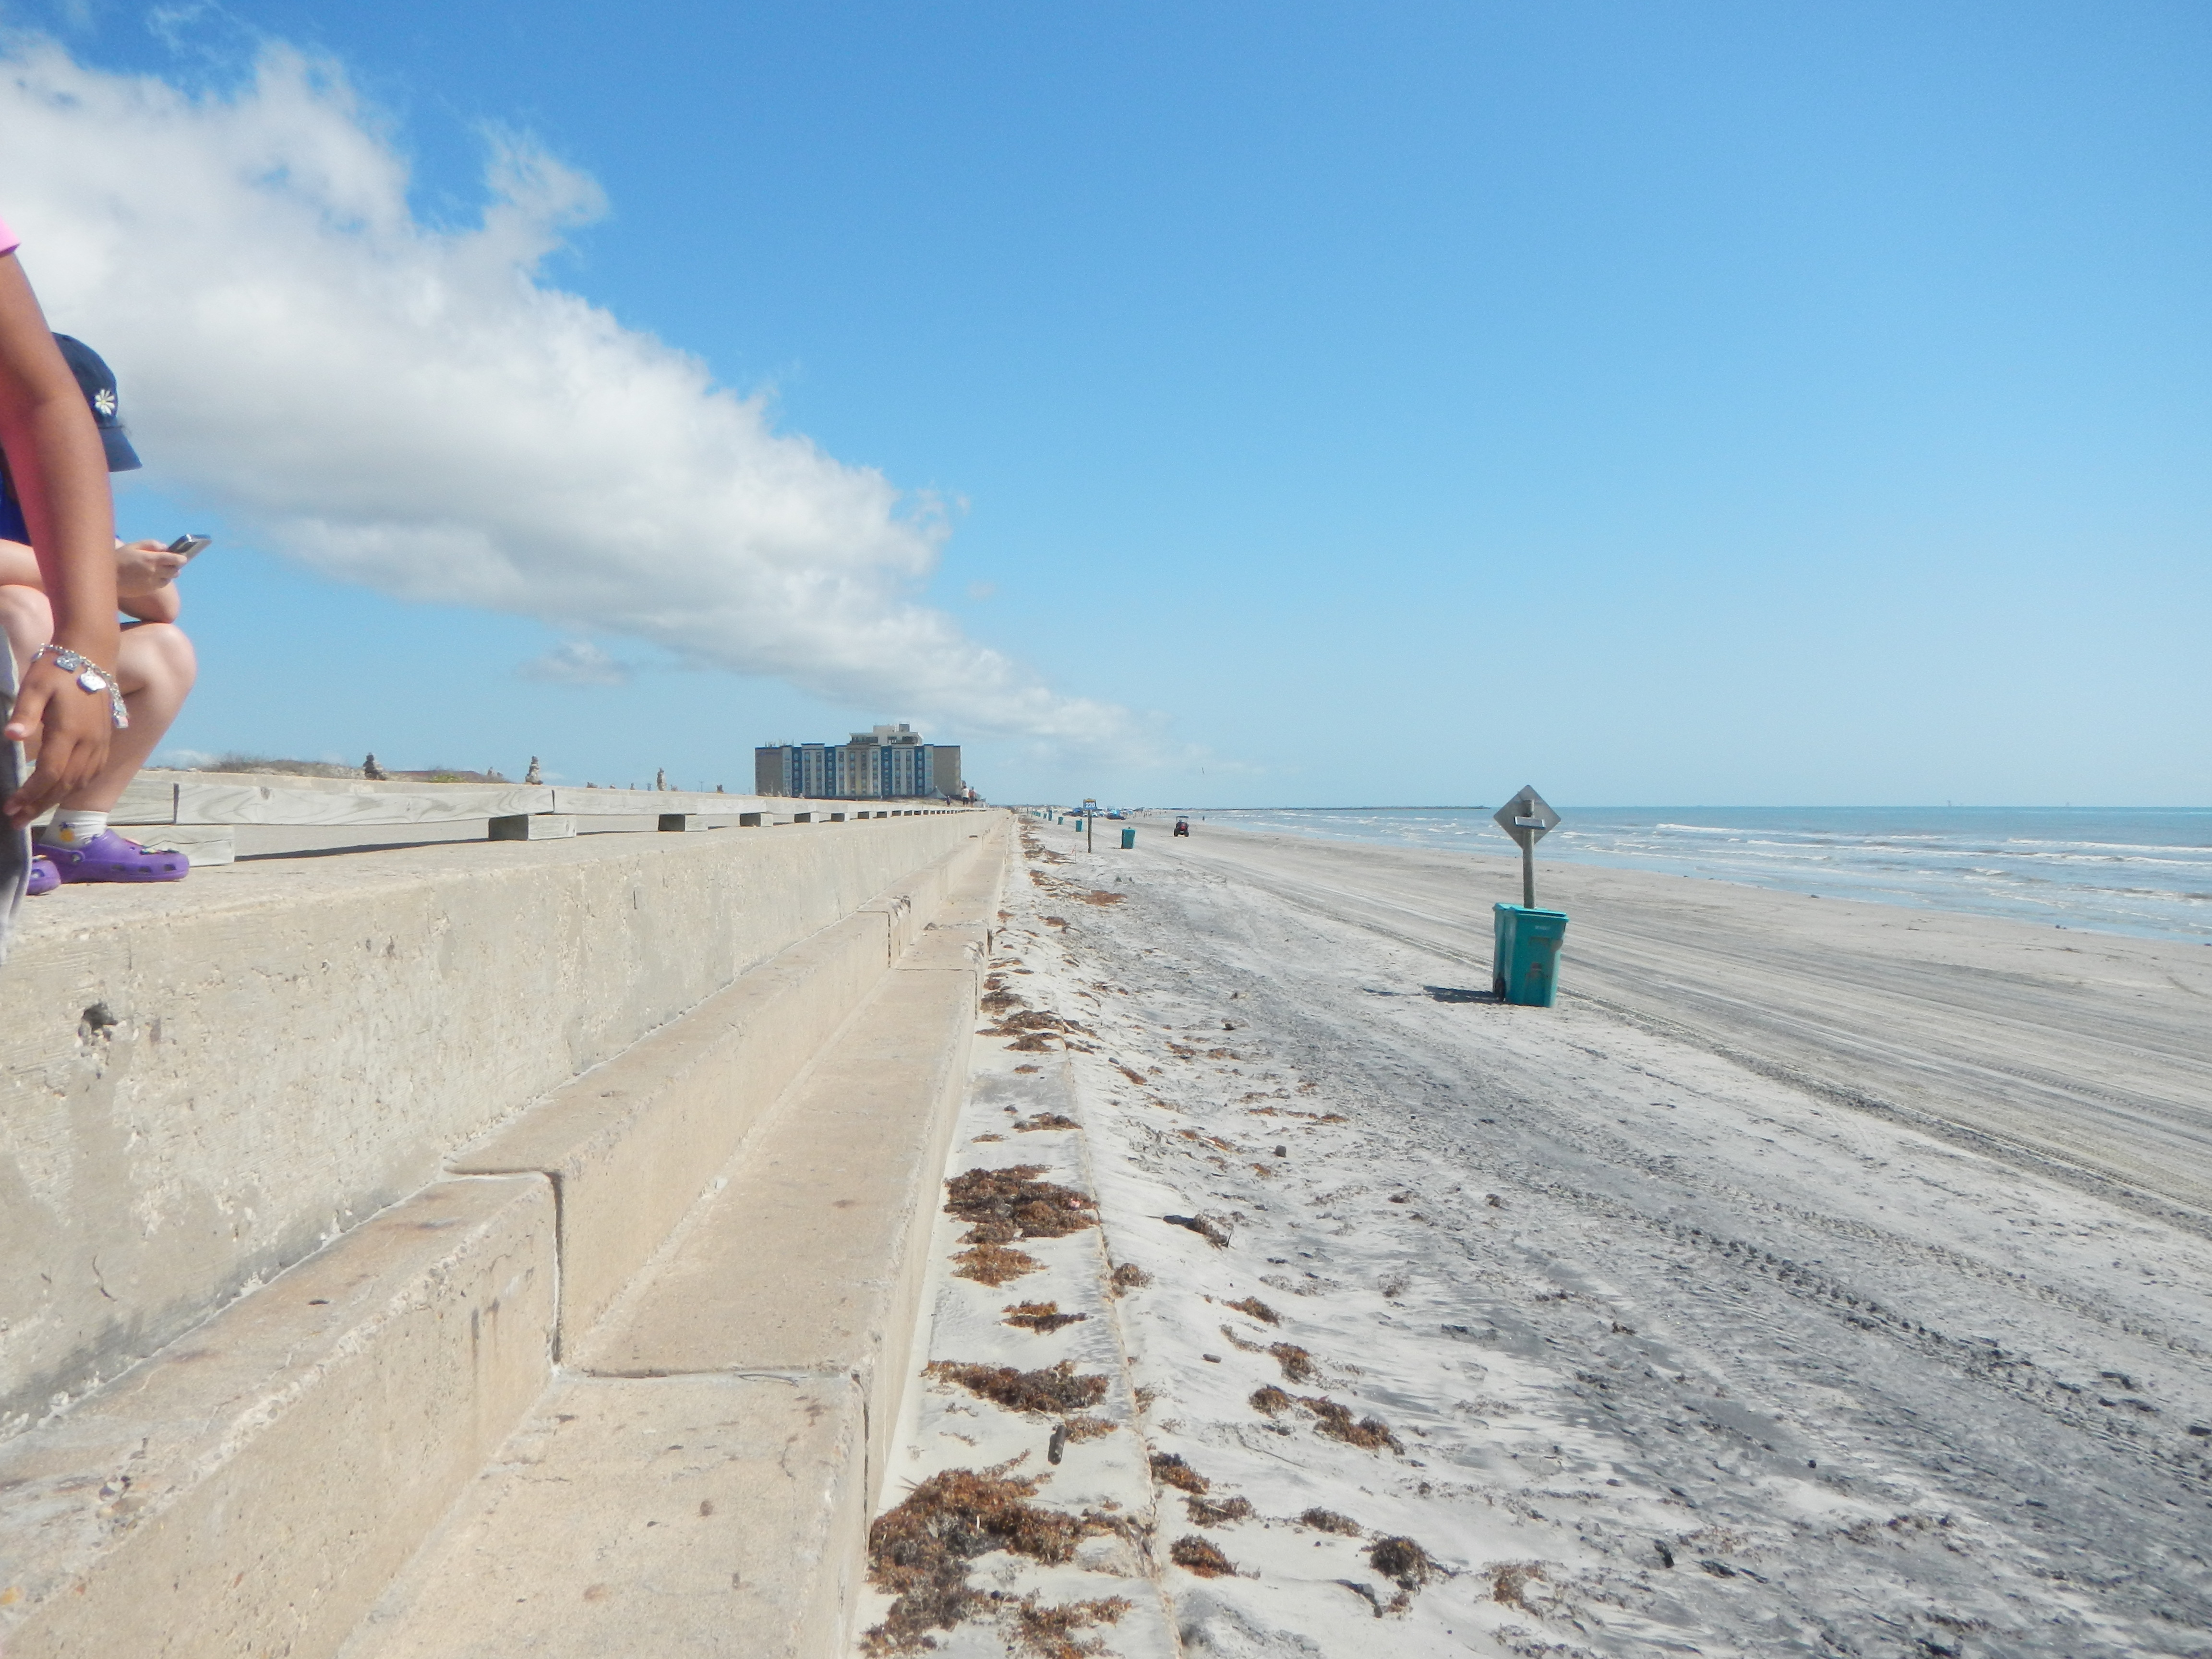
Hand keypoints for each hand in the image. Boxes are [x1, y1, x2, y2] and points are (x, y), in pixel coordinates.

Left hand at [3, 655, 112, 826]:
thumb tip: (10, 737)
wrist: (91, 654)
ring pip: (80, 781)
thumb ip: (24, 713)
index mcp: (69, 731)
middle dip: (39, 805)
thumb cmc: (57, 669)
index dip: (29, 794)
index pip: (49, 773)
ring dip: (56, 799)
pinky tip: (62, 791)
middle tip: (16, 821)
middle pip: (64, 784)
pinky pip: (92, 772)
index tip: (9, 806)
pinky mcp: (105, 739)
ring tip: (34, 810)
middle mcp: (89, 742)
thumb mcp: (34, 686)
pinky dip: (75, 787)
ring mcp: (100, 742)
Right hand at [114, 539, 185, 596]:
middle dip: (175, 566)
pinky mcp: (148, 590)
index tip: (182, 557)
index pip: (175, 560)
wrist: (106, 577)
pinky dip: (161, 580)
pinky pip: (160, 585)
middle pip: (175, 571)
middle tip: (171, 562)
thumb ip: (151, 544)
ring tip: (160, 569)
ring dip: (168, 574)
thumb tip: (165, 547)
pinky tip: (153, 576)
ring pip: (169, 579)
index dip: (181, 558)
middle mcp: (154, 572)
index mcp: (151, 559)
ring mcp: (152, 582)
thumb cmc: (119, 558)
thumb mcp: (133, 546)